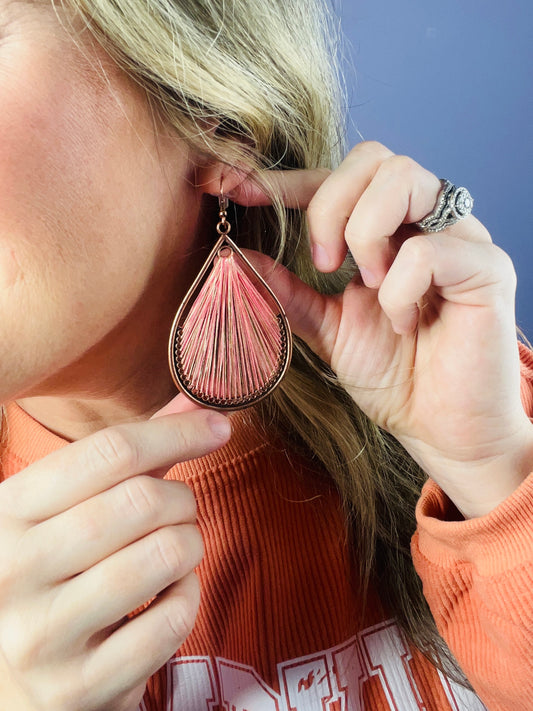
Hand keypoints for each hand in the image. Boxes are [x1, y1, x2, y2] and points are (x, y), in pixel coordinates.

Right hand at [0, 405, 230, 710]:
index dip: (178, 431)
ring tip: (174, 550)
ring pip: (164, 555)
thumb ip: (129, 457)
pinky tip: (168, 597)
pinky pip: (172, 621)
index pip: (110, 451)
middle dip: (182, 498)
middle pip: (141, 501)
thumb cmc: (47, 577)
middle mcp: (12, 571)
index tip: (218, 426)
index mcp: (6, 513)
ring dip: (190, 544)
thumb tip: (197, 405)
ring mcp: (42, 635)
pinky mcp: (79, 687)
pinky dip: (187, 598)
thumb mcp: (64, 512)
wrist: (9, 683)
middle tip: (180, 509)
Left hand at [229, 141, 532, 517]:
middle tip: (323, 265)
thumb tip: (240, 257)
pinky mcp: (488, 270)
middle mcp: (429, 222)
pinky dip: (399, 290)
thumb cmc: (394, 375)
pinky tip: (405, 324)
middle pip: (375, 159)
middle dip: (330, 205)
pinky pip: (429, 251)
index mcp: (392, 231)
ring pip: (404, 180)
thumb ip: (289, 291)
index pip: (341, 177)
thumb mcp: (328, 328)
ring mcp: (462, 240)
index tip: (240, 190)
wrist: (440, 429)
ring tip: (366, 286)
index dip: (290, 180)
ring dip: (365, 234)